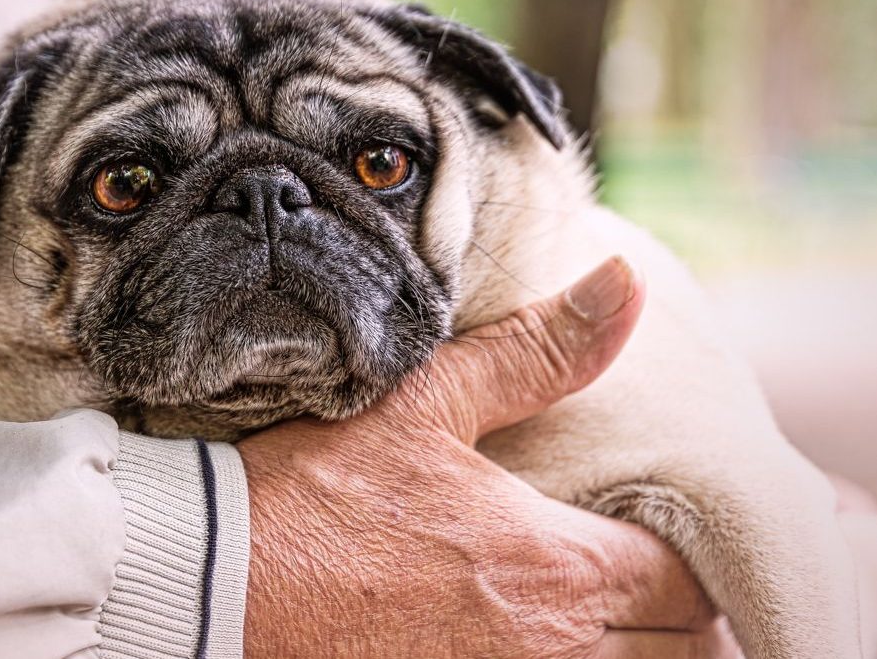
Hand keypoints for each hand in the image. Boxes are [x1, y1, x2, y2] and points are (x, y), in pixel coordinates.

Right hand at [240, 256, 739, 657]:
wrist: (219, 581)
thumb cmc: (319, 491)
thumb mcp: (427, 404)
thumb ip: (539, 353)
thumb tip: (624, 284)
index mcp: (553, 564)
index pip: (685, 583)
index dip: (684, 554)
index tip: (651, 525)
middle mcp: (544, 649)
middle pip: (677, 653)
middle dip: (675, 616)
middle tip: (642, 576)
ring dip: (633, 650)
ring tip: (604, 615)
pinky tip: (528, 638)